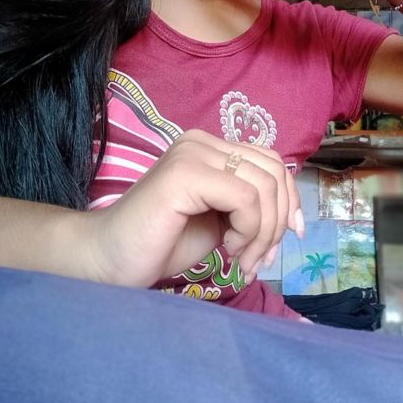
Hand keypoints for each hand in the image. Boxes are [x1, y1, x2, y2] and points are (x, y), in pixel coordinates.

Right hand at [90, 130, 301, 287]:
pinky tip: (229, 251)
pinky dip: (249, 231)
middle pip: (274, 172)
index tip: (288, 238)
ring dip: (264, 233)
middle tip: (260, 259)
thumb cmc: (162, 243)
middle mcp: (202, 141)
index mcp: (211, 147)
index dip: (289, 200)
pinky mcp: (185, 173)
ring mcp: (192, 153)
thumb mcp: (221, 220)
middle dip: (278, 222)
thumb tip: (293, 215)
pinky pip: (245, 198)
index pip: (272, 162)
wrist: (109, 261)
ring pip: (264, 187)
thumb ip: (249, 206)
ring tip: (243, 260)